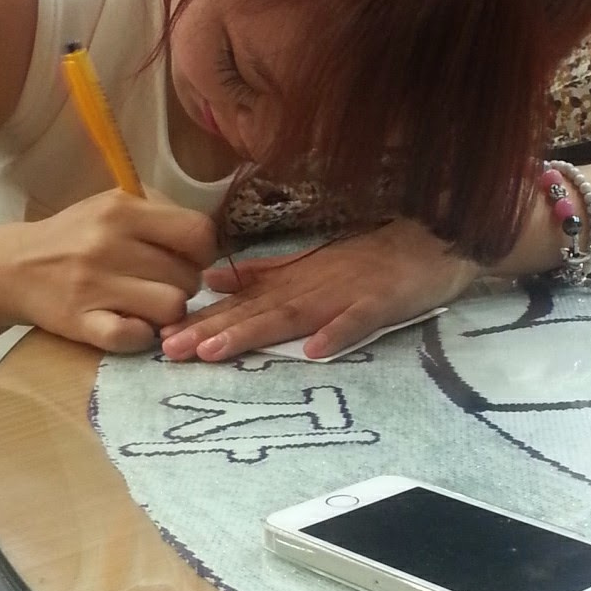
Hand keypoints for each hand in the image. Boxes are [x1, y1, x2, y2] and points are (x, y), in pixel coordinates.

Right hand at [11, 190, 217, 353]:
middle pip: (188, 276)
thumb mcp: (112, 205)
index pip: (198, 232)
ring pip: (171, 308)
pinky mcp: (81, 322)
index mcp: (122, 209)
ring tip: (148, 305)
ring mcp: (94, 286)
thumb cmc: (75, 235)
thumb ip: (159, 213)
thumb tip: (207, 239)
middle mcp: (108, 244)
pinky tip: (131, 325)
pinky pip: (135, 338)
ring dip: (167, 313)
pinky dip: (141, 336)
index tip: (187, 258)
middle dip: (184, 284)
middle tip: (161, 284)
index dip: (203, 251)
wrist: (12, 267)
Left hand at [160, 221, 479, 361]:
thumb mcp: (308, 264)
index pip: (239, 304)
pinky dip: (337, 333)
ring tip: (216, 351)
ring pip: (292, 316)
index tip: (160, 337)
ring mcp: (344, 295)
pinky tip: (314, 351)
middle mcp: (309, 287)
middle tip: (170, 349)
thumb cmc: (368, 259)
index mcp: (291, 282)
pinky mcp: (381, 303)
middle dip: (210, 330)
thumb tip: (210, 281)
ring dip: (253, 332)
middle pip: (254, 312)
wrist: (431, 240)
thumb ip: (262, 275)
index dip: (200, 320)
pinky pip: (358, 320)